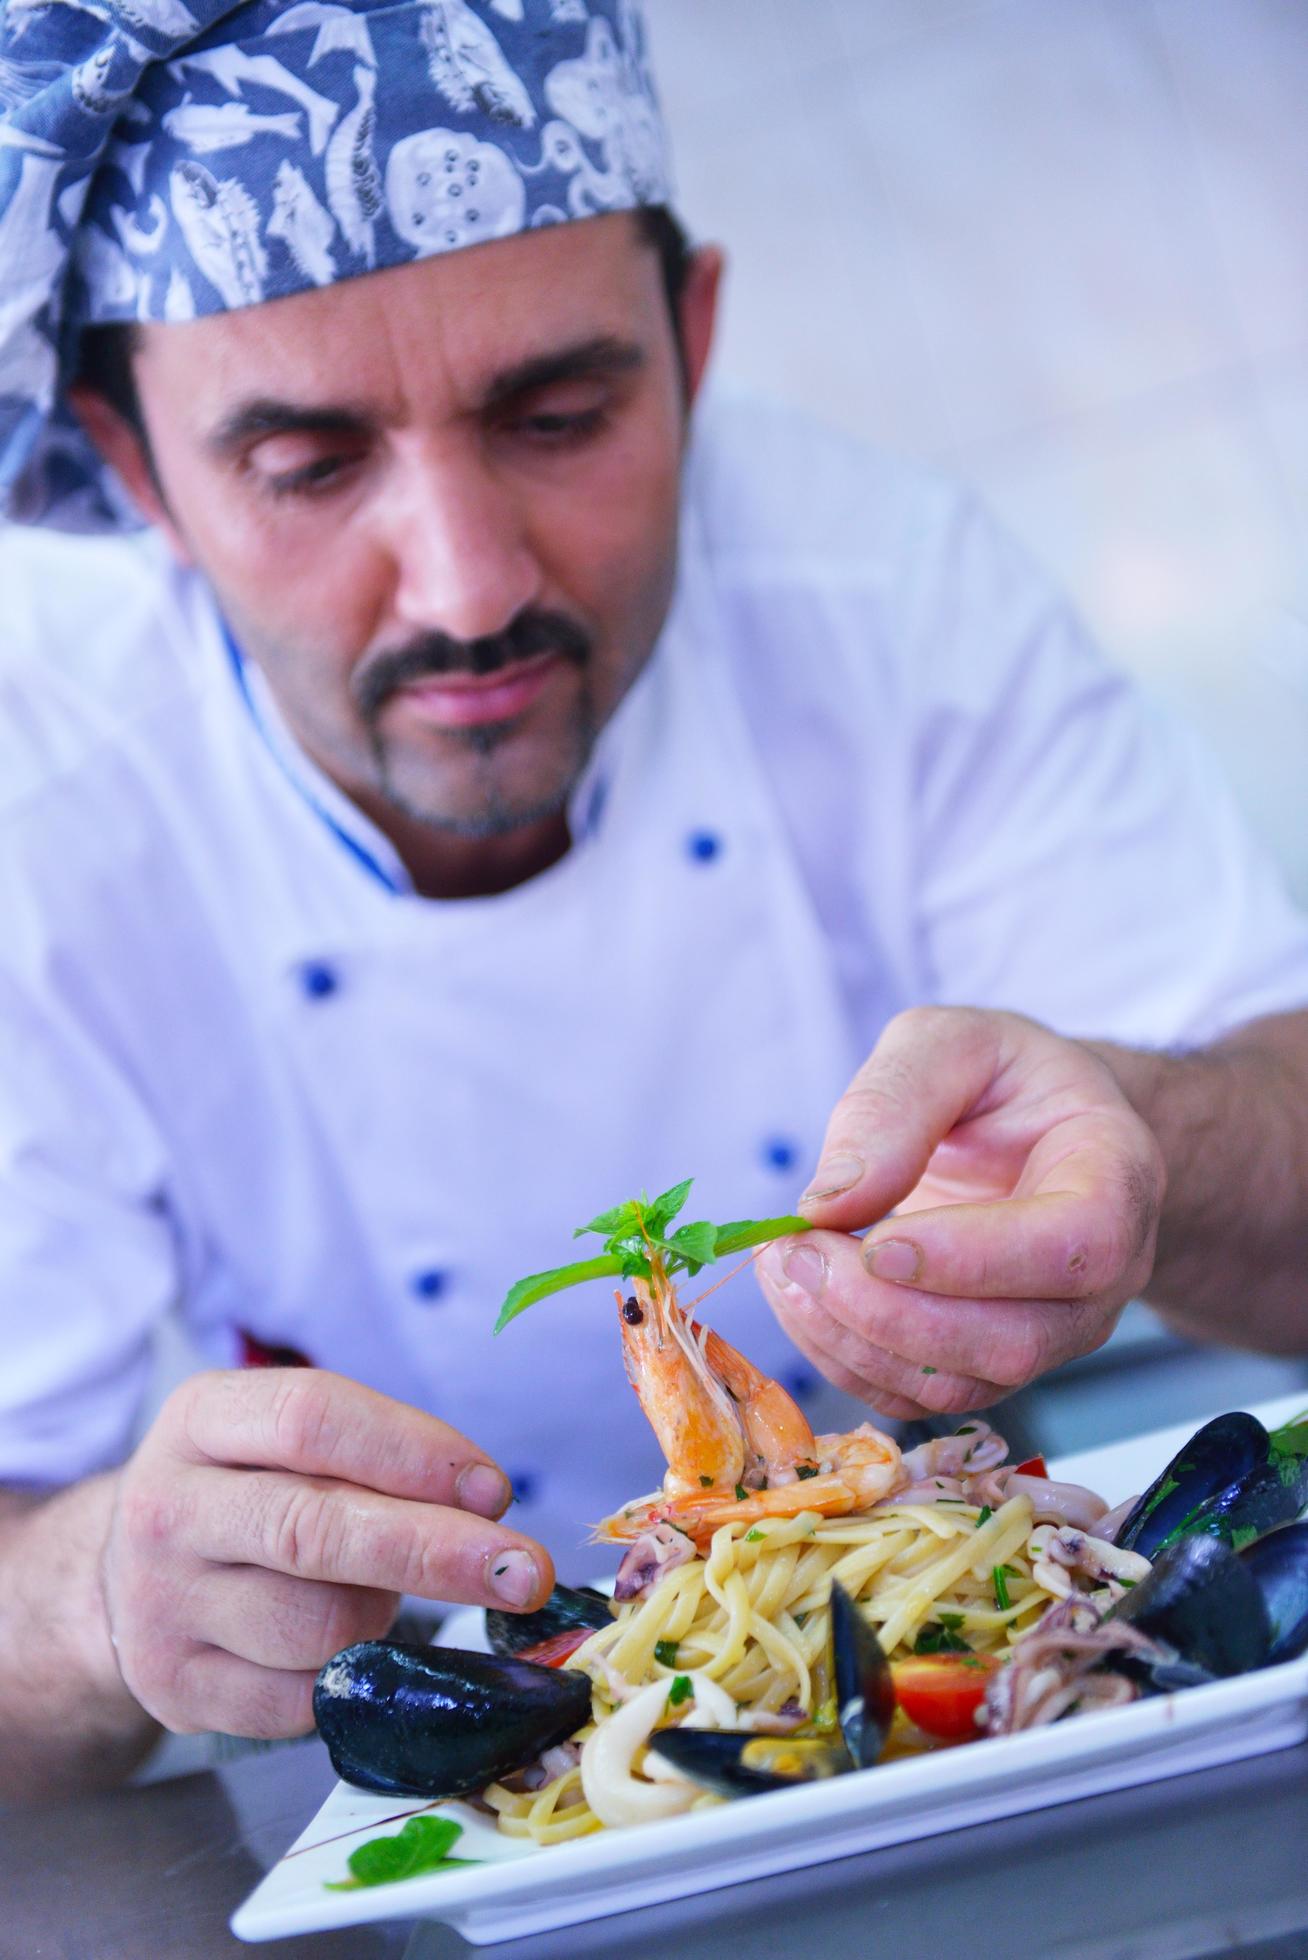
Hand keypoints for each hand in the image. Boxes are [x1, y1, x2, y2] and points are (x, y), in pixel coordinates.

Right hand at [100, 1369, 552, 1738]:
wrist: (132, 1575)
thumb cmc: (250, 1489)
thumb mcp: (290, 1439)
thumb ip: (378, 1455)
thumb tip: (486, 1507)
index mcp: (201, 1418)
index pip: (312, 1419)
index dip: (413, 1452)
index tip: (493, 1489)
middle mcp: (167, 1508)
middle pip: (314, 1529)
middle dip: (435, 1552)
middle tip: (524, 1571)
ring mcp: (161, 1606)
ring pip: (317, 1627)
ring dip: (380, 1616)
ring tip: (373, 1593)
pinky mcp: (175, 1689)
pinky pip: (301, 1703)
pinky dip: (350, 1681)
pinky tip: (343, 1649)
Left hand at [756, 1007, 1164, 1419]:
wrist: (1030, 1129)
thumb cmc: (1000, 1078)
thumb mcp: (950, 1043)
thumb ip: (896, 1102)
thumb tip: (832, 1200)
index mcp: (1116, 1178)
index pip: (1074, 1247)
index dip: (974, 1259)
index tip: (878, 1241)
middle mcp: (1101, 1278)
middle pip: (1014, 1339)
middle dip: (889, 1311)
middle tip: (800, 1251)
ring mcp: (1050, 1333)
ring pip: (959, 1381)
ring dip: (853, 1338)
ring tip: (784, 1266)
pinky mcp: (988, 1363)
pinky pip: (918, 1393)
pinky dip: (844, 1358)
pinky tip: (799, 1296)